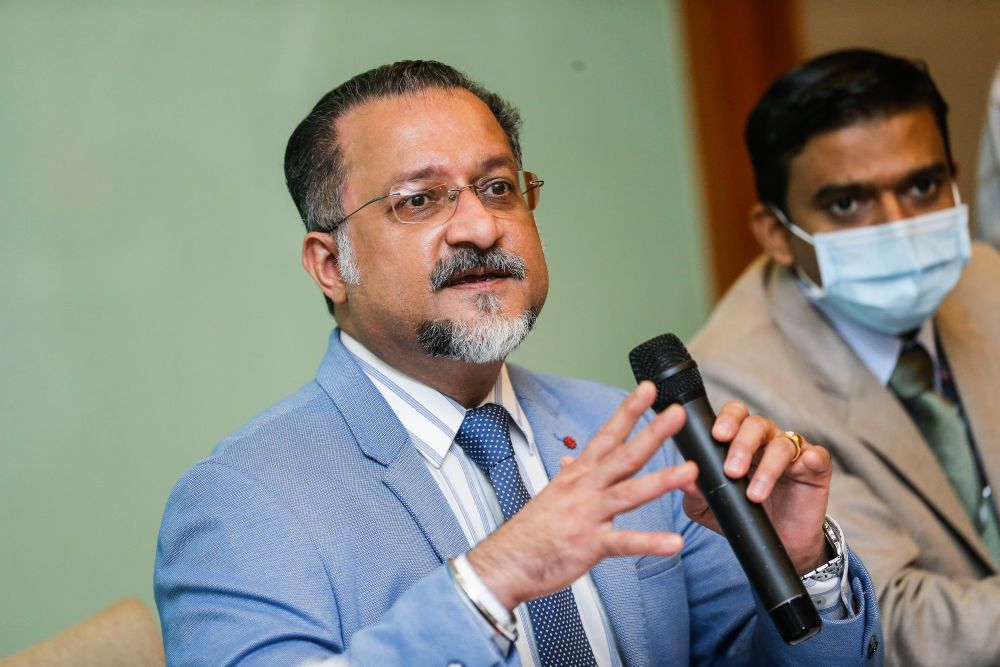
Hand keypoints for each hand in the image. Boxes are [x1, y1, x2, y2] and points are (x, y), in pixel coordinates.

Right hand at [467, 381, 697, 610]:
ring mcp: (588, 515)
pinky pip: (624, 542)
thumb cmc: (531, 530)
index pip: (607, 435)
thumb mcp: (551, 495)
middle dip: (652, 434)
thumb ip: (569, 477)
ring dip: (660, 481)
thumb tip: (570, 461)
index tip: (649, 390)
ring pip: (628, 492)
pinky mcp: (590, 544)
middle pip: (623, 456)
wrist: (508, 560)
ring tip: (689, 472)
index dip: (628, 411)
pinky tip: (673, 542)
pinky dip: (649, 542)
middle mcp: (584, 488)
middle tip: (676, 415)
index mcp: (579, 475)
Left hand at [680, 401, 831, 573]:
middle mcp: (766, 440)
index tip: (715, 436)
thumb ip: (697, 492)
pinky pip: (817, 455)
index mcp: (739, 441)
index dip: (725, 421)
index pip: (733, 416)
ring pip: (781, 443)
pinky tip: (806, 461)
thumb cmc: (744, 515)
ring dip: (767, 467)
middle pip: (755, 424)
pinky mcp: (816, 468)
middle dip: (742, 444)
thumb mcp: (711, 507)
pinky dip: (812, 456)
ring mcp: (793, 452)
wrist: (780, 544)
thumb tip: (683, 479)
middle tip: (731, 470)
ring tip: (754, 495)